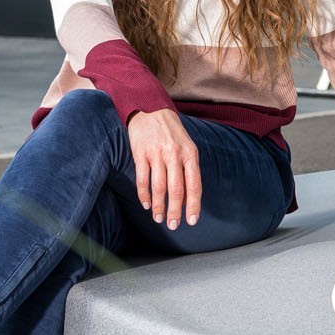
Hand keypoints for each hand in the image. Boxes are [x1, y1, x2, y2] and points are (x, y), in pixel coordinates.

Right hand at [128, 108, 200, 229]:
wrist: (150, 108)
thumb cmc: (172, 132)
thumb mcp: (187, 146)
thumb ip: (188, 169)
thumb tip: (189, 198)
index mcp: (190, 153)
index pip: (194, 185)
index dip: (193, 205)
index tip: (192, 221)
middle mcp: (174, 154)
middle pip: (176, 190)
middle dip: (175, 211)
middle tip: (173, 225)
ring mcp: (157, 153)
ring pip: (159, 187)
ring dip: (159, 206)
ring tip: (159, 219)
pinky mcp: (140, 152)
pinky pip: (143, 179)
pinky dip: (144, 195)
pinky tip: (147, 204)